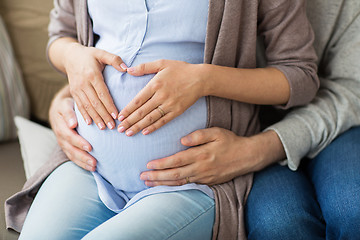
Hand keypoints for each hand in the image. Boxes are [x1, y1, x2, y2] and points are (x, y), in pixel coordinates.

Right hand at [49, 86, 96, 170]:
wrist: (59, 110)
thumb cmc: (67, 106)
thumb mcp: (66, 105)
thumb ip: (69, 113)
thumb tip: (72, 124)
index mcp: (61, 126)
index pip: (69, 136)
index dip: (79, 142)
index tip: (90, 147)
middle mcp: (61, 137)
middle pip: (71, 149)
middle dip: (83, 156)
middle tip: (94, 162)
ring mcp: (63, 144)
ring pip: (72, 155)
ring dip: (83, 163)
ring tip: (94, 167)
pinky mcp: (67, 147)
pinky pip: (73, 157)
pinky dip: (81, 163)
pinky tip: (92, 168)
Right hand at [64, 43, 126, 129]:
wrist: (70, 56)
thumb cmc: (90, 55)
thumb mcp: (102, 53)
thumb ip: (114, 59)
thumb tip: (126, 68)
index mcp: (92, 74)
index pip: (102, 93)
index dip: (109, 105)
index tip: (116, 115)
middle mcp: (83, 83)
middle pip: (95, 103)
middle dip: (104, 116)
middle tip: (112, 127)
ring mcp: (77, 89)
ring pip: (87, 106)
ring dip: (96, 118)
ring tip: (104, 128)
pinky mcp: (73, 92)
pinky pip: (79, 106)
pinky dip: (84, 116)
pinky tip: (90, 124)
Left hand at [117, 59, 205, 135]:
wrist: (201, 78)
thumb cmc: (181, 69)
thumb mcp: (162, 63)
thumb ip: (144, 67)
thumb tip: (128, 70)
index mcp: (155, 84)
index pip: (138, 100)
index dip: (127, 110)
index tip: (119, 117)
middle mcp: (161, 96)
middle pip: (142, 112)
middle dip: (129, 121)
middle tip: (120, 129)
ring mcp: (170, 105)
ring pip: (151, 118)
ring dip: (138, 127)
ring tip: (128, 133)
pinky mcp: (177, 111)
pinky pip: (163, 121)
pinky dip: (153, 127)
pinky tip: (145, 132)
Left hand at [139, 128, 285, 185]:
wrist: (247, 156)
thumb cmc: (230, 142)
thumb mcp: (216, 132)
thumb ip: (199, 135)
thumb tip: (182, 140)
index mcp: (201, 154)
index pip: (177, 161)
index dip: (162, 164)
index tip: (149, 165)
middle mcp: (201, 168)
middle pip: (175, 174)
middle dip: (157, 176)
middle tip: (143, 176)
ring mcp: (204, 177)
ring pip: (180, 182)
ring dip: (163, 183)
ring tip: (148, 183)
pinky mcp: (207, 181)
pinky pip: (188, 185)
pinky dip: (175, 186)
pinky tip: (166, 185)